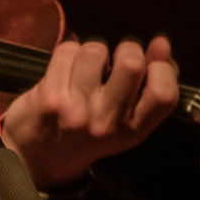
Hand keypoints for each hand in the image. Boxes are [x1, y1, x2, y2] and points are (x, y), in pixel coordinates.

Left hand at [0, 35, 178, 190]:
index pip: (164, 92)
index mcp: (133, 131)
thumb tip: (161, 43)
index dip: (161, 69)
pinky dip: (68, 51)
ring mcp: (77, 111)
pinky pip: (67, 52)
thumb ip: (150, 84)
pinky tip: (65, 66)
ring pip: (95, 52)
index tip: (148, 65)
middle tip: (115, 59)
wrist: (36, 156)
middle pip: (131, 64)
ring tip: (86, 64)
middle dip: (127, 49)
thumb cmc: (86, 132)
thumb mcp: (125, 120)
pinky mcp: (49, 98)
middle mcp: (107, 123)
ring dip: (92, 49)